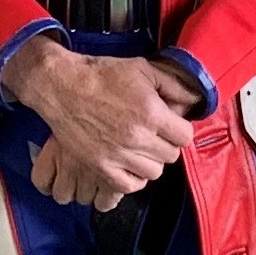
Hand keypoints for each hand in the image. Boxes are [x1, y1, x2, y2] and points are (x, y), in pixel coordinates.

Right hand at [1, 35, 195, 207]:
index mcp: (150, 113)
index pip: (185, 136)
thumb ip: (172, 84)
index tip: (171, 125)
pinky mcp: (100, 166)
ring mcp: (118, 155)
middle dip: (166, 144)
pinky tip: (129, 164)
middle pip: (171, 155)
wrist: (61, 86)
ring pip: (153, 172)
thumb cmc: (100, 75)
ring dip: (150, 161)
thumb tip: (193, 100)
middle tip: (154, 134)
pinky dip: (133, 177)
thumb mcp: (142, 69)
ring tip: (140, 148)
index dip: (180, 129)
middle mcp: (136, 137)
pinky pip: (129, 185)